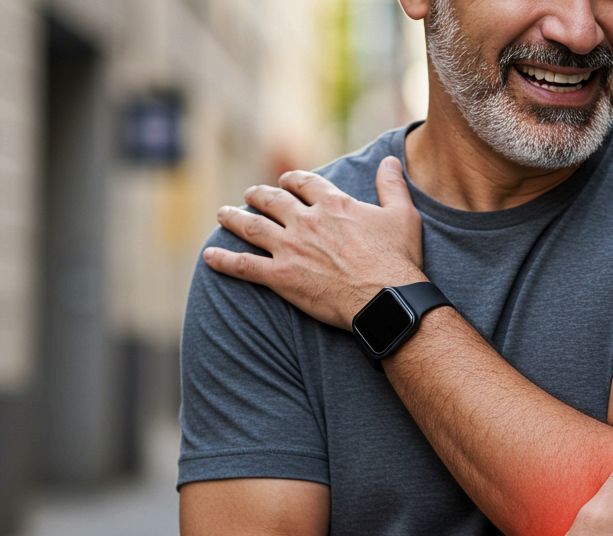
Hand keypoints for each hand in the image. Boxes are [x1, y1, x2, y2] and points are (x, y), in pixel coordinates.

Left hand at [203, 157, 424, 329]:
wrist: (386, 298)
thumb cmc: (397, 259)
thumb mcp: (402, 215)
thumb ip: (392, 186)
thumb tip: (389, 161)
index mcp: (333, 204)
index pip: (305, 183)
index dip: (292, 180)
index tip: (285, 182)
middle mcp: (306, 221)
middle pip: (273, 201)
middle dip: (258, 195)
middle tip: (250, 194)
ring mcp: (290, 248)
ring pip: (253, 227)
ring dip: (235, 218)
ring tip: (224, 214)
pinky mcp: (281, 276)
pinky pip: (244, 266)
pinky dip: (224, 260)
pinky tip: (209, 256)